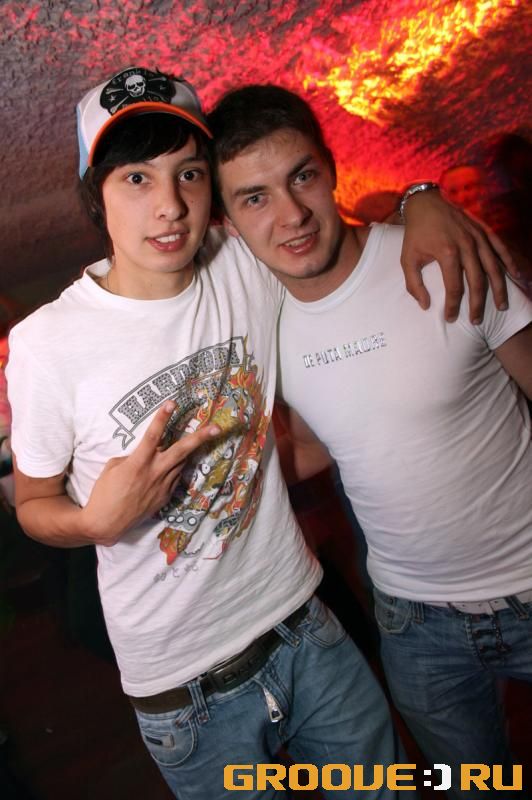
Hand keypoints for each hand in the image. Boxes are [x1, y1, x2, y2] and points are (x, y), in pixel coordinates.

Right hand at [82, 401, 220, 544]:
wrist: (106, 523)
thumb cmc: (104, 493)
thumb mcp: (113, 467)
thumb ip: (132, 457)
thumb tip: (145, 455)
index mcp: (138, 463)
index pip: (152, 435)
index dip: (162, 418)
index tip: (172, 403)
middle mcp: (155, 473)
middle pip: (181, 451)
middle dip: (200, 437)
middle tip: (217, 428)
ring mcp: (162, 486)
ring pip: (181, 463)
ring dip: (189, 451)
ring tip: (202, 438)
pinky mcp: (165, 497)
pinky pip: (175, 477)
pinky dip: (176, 468)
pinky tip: (173, 465)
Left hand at [400, 190, 516, 323]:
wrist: (425, 203)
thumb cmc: (415, 234)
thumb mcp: (407, 259)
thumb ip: (414, 284)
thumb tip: (425, 306)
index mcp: (447, 253)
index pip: (455, 287)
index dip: (454, 306)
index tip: (451, 318)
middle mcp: (467, 245)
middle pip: (478, 281)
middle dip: (478, 304)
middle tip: (477, 320)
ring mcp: (477, 237)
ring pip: (493, 267)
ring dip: (499, 289)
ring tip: (501, 306)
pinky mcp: (483, 230)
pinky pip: (500, 248)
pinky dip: (509, 262)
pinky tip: (515, 276)